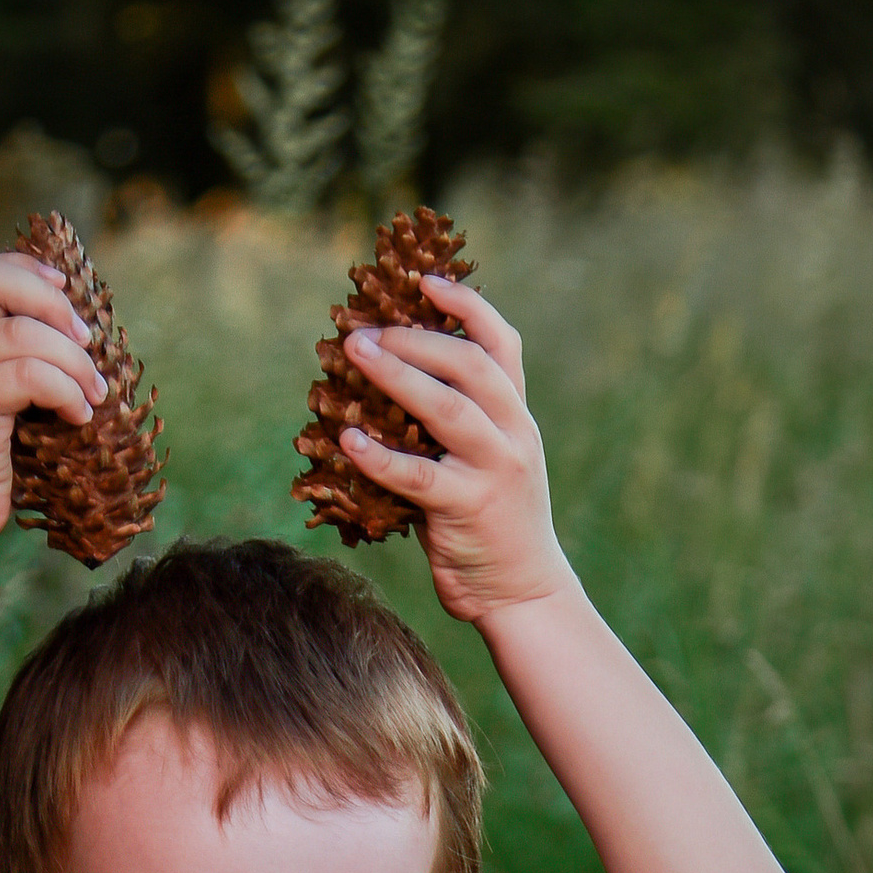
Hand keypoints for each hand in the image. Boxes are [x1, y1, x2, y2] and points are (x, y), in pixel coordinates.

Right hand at [0, 252, 107, 543]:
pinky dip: (64, 391)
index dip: (27, 270)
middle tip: (86, 341)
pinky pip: (27, 375)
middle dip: (51, 301)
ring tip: (94, 394)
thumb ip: (13, 370)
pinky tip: (78, 416)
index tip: (66, 291)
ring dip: (73, 360)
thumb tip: (75, 348)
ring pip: (22, 333)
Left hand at [337, 280, 573, 628]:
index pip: (502, 345)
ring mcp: (494, 470)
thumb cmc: (492, 525)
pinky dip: (381, 457)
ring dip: (397, 375)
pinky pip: (418, 475)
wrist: (523, 591)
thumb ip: (454, 425)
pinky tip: (348, 441)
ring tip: (356, 354)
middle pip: (469, 365)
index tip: (425, 281)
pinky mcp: (469, 509)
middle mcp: (513, 434)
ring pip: (447, 409)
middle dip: (417, 337)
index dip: (466, 307)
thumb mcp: (487, 462)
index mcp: (516, 417)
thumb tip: (385, 386)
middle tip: (367, 329)